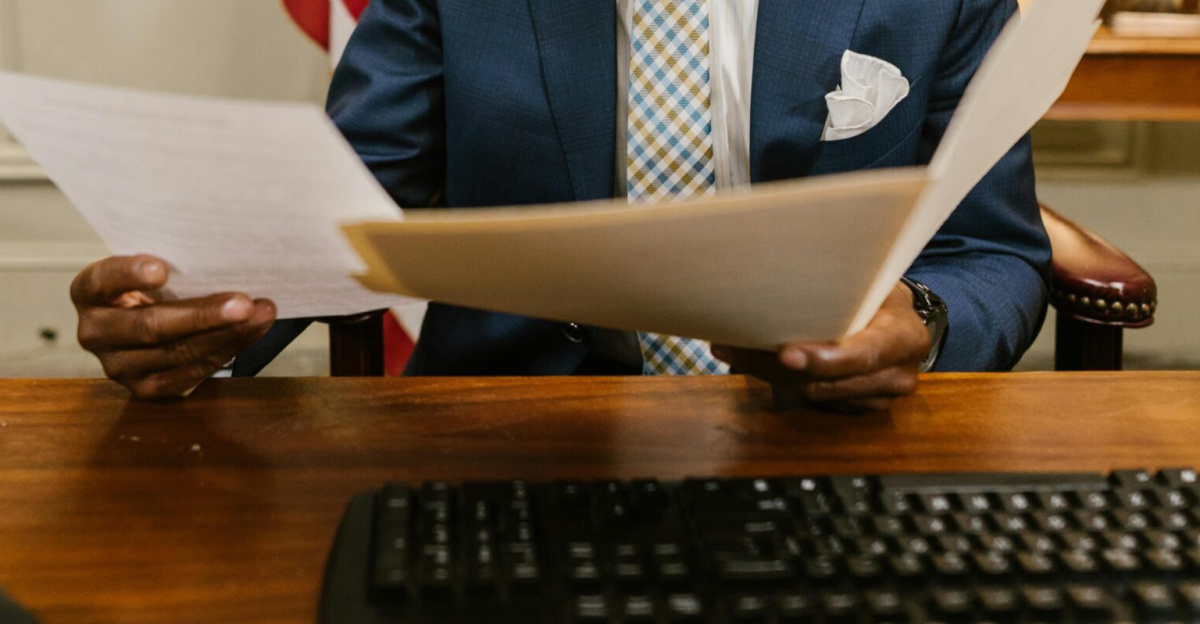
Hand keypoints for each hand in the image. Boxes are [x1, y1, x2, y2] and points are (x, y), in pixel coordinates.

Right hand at [72, 255, 276, 399]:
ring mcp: (118, 366)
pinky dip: (226, 351)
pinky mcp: (145, 389)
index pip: (103, 281)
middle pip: (150, 326)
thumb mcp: (153, 268)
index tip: (162, 269)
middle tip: (243, 303)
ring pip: (176, 353)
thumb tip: (225, 256)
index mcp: (89, 292)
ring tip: (261, 314)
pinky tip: (252, 333)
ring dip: (226, 334)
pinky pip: (190, 374)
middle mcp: (95, 332)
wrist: (152, 321)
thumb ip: (174, 265)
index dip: (130, 274)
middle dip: (202, 315)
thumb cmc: (158, 285)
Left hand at [711, 283, 930, 412]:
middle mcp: (897, 374)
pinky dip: (778, 380)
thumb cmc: (879, 291)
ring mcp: (878, 397)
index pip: (865, 355)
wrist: (898, 317)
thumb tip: (781, 275)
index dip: (824, 360)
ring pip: (812, 394)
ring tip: (732, 349)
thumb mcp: (870, 281)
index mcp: (905, 338)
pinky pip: (811, 400)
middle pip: (828, 382)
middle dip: (776, 367)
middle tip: (736, 346)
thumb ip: (841, 289)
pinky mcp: (856, 406)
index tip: (787, 355)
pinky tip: (748, 360)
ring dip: (768, 374)